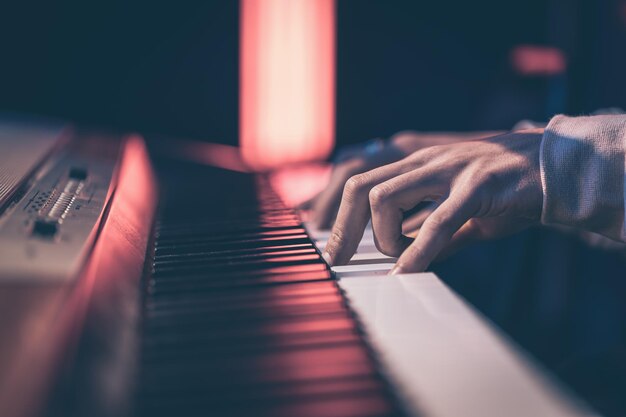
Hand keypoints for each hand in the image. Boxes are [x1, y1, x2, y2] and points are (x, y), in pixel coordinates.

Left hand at [322, 129, 543, 272]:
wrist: (557, 171)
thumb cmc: (506, 192)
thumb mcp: (461, 212)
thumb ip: (432, 232)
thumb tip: (408, 262)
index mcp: (417, 164)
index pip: (360, 180)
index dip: (338, 214)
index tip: (332, 246)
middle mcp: (426, 161)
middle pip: (360, 186)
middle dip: (343, 227)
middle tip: (338, 260)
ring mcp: (450, 169)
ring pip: (386, 199)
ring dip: (384, 239)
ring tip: (399, 261)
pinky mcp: (478, 185)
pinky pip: (437, 221)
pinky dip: (417, 252)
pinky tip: (407, 273)